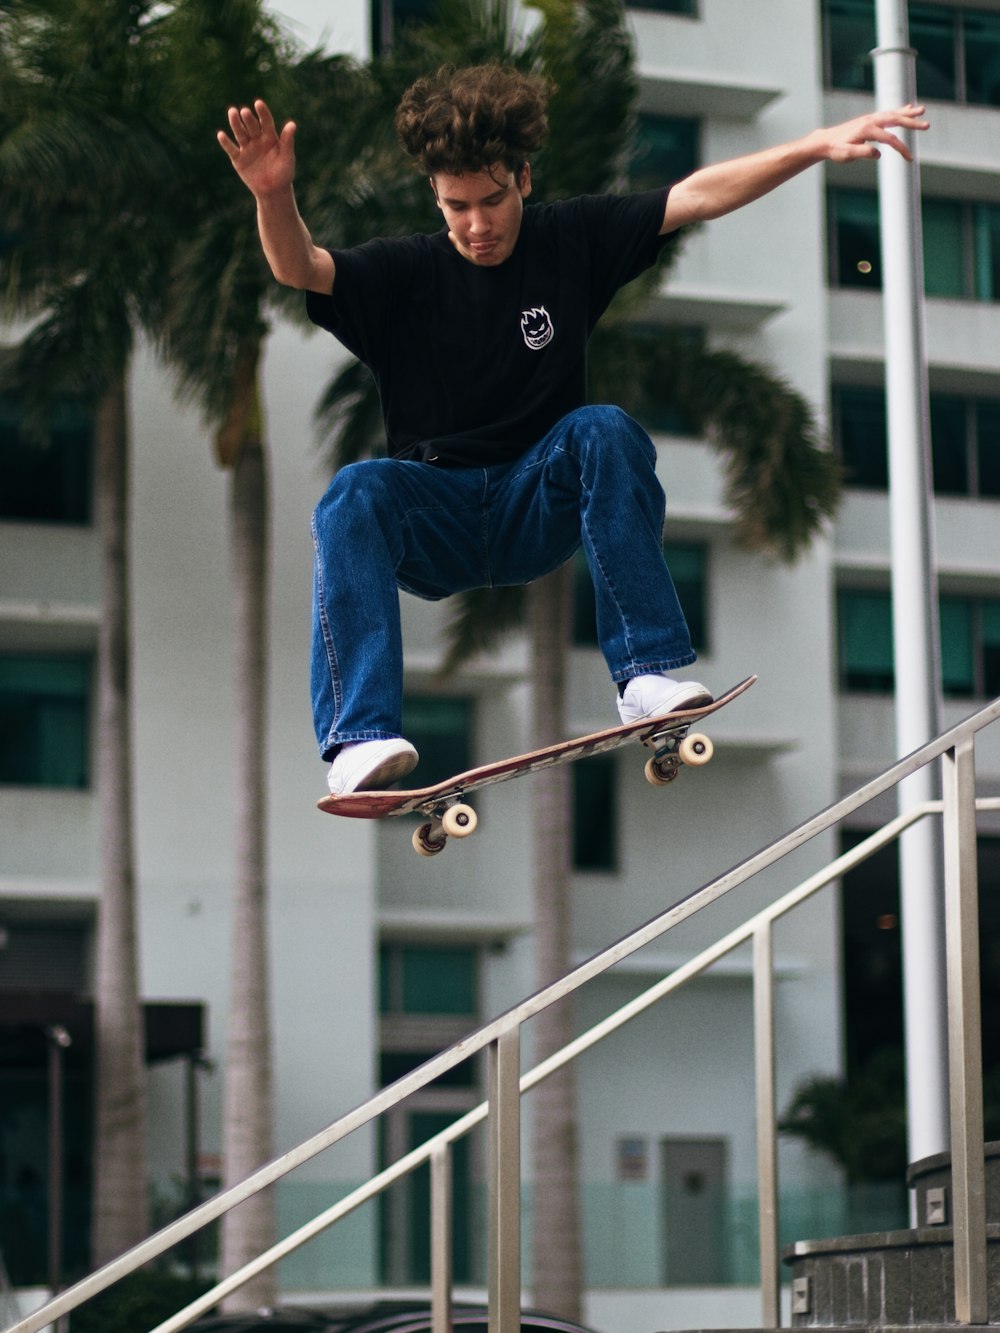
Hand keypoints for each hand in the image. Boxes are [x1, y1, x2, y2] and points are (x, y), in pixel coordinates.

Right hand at [217, 98, 296, 195]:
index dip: (262, 112)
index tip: (258, 103)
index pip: (266, 122)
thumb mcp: (287, 157)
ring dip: (235, 123)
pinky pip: (231, 149)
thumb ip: (287, 141)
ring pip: (240, 133)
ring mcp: (247, 148)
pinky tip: (221, 135)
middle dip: (248, 118)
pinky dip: (226, 142)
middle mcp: (257, 139)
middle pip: (251, 126)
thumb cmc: (284, 173)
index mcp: (270, 137)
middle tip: (245, 112)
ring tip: (232, 112)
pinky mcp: (238, 159)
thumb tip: (292, 124)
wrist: (274, 191)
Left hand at [809, 103, 928, 163]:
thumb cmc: (836, 150)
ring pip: (893, 114)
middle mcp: (871, 121)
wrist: (825, 141)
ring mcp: (870, 118)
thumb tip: (878, 154)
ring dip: (908, 113)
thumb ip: (862, 153)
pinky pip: (887, 114)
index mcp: (867, 130)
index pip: (890, 139)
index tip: (910, 159)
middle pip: (896, 120)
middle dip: (912, 123)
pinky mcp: (869, 120)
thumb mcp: (847, 155)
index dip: (902, 149)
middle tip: (927, 125)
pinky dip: (898, 111)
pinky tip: (907, 109)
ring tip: (922, 110)